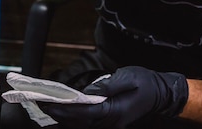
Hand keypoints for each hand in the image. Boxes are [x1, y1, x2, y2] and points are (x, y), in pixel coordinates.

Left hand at [41, 66, 188, 128]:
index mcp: (116, 111)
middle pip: (80, 122)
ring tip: (46, 108)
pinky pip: (88, 122)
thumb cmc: (146, 83)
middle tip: (39, 105)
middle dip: (59, 114)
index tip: (49, 104)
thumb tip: (88, 91)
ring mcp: (111, 123)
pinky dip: (73, 118)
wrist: (162, 94)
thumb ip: (107, 85)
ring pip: (82, 124)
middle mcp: (112, 121)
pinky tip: (62, 113)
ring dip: (64, 117)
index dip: (65, 110)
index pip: (84, 113)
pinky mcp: (110, 121)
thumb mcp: (128, 78)